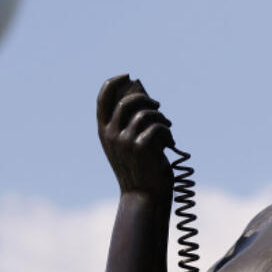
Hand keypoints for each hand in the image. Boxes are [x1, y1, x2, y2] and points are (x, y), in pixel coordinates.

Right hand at [97, 74, 174, 196]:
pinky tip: (169, 143)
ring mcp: (124, 141)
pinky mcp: (141, 148)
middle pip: (128, 101)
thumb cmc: (139, 168)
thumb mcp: (128, 143)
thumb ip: (130, 122)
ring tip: (167, 127)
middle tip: (157, 106)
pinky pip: (158, 127)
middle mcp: (111, 134)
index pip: (103, 98)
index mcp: (103, 132)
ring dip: (160, 118)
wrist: (144, 196)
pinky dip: (167, 132)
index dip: (114, 82)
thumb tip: (146, 99)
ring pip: (146, 114)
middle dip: (146, 99)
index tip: (127, 76)